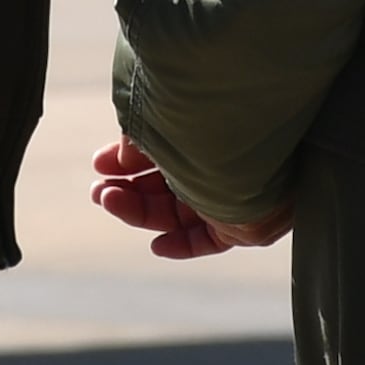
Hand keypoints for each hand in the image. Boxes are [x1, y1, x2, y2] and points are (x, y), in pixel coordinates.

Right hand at [88, 139, 287, 261]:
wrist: (266, 139)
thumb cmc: (221, 118)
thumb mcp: (168, 120)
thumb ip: (143, 137)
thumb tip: (121, 156)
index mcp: (201, 135)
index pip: (159, 153)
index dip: (126, 159)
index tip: (99, 161)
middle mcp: (215, 165)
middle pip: (163, 185)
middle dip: (126, 187)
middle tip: (98, 189)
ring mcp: (227, 196)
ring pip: (176, 213)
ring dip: (139, 211)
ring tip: (108, 200)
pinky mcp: (241, 226)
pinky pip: (208, 241)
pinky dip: (183, 245)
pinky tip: (157, 246)